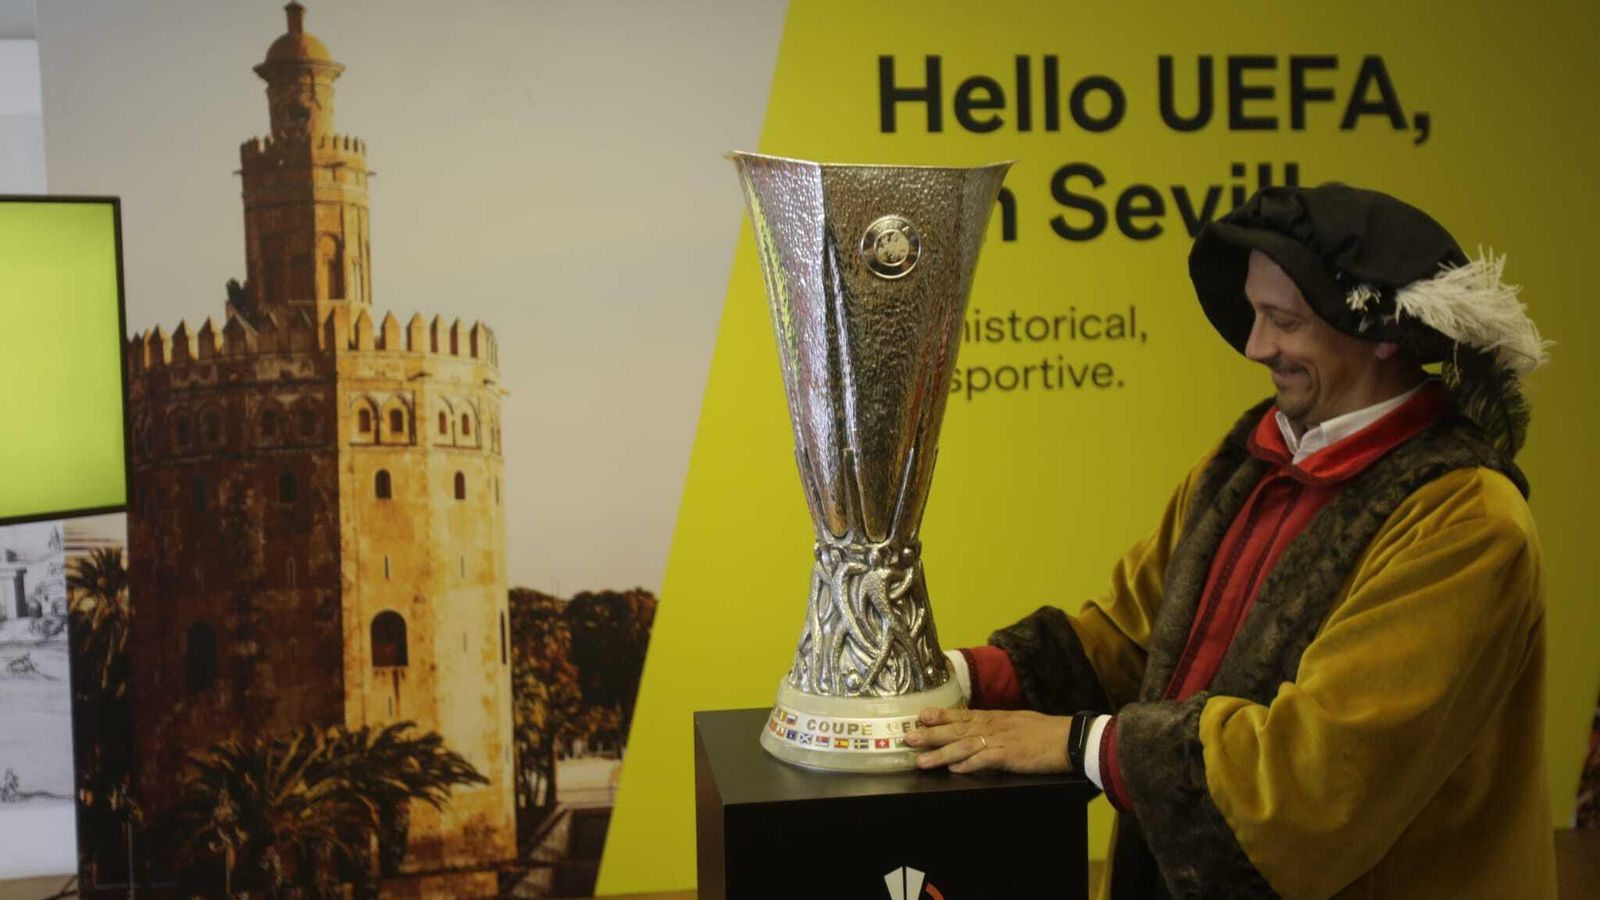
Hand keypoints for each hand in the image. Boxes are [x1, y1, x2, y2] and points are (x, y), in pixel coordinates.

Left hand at [903, 707, 1073, 774]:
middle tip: (908, 738)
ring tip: (922, 761)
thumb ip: (997, 726)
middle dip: (930, 734)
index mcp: (995, 718)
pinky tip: (955, 769)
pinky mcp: (1011, 755)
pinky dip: (969, 765)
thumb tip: (978, 731)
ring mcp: (1001, 740)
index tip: (920, 715)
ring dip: (941, 753)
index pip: (962, 715)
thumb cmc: (1044, 733)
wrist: (1069, 739)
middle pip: (956, 730)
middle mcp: (994, 726)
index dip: (940, 715)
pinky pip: (986, 759)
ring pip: (964, 745)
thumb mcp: (1017, 723)